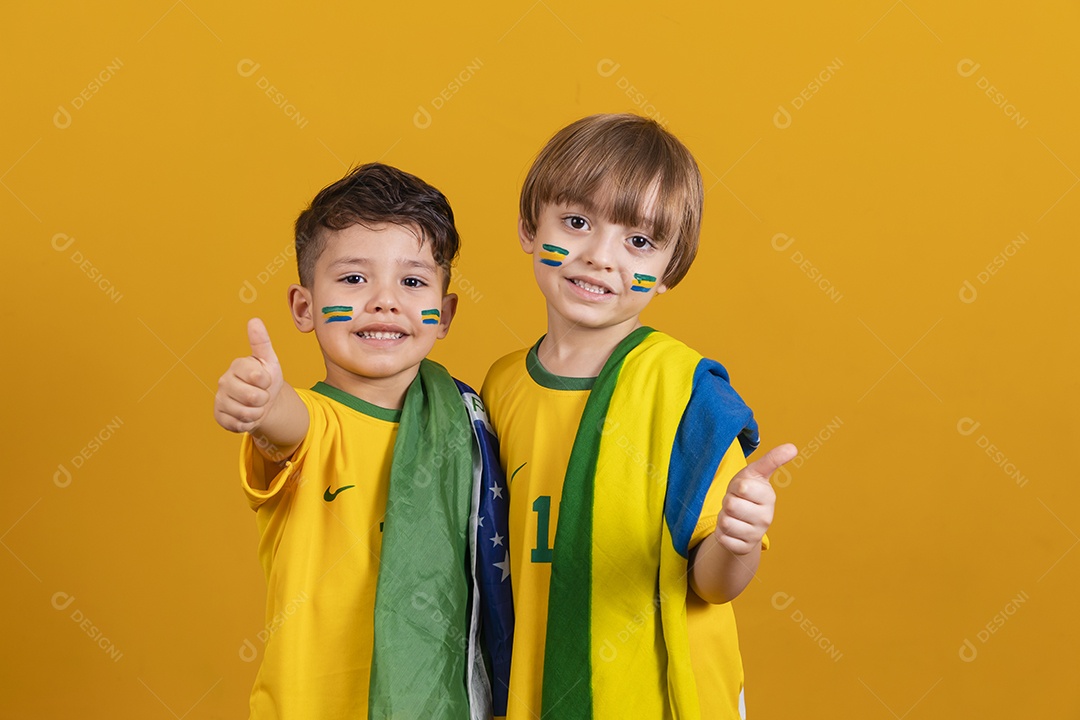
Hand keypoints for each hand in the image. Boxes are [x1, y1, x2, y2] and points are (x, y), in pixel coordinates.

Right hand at [213, 318, 284, 432]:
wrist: (263, 404)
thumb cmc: (266, 380)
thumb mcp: (269, 361)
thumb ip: (261, 342)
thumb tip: (254, 320)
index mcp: (237, 365)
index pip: (258, 377)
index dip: (267, 382)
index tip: (265, 379)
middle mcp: (224, 381)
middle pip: (252, 397)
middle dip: (264, 399)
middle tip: (261, 394)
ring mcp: (220, 399)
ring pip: (246, 413)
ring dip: (257, 413)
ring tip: (255, 405)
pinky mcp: (219, 416)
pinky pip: (238, 425)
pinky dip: (247, 423)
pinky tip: (247, 416)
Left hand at [715, 444, 796, 555]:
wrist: (743, 521)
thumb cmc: (747, 492)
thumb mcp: (756, 473)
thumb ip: (772, 460)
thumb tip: (793, 447)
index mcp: (769, 497)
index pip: (742, 486)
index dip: (736, 485)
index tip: (742, 488)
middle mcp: (766, 518)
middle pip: (731, 504)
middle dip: (728, 501)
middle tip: (736, 502)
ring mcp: (755, 535)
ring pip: (725, 521)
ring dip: (723, 516)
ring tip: (733, 515)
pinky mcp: (742, 548)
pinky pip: (722, 537)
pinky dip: (721, 532)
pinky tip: (732, 530)